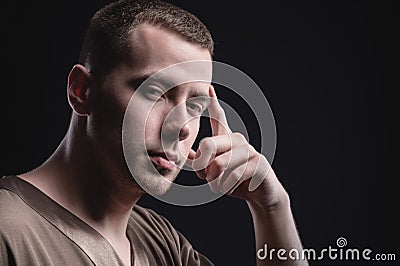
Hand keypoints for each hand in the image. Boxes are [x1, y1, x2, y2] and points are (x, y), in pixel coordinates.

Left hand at [187, 86, 287, 208]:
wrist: (261, 193)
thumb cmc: (235, 181)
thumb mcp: (214, 172)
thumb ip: (202, 163)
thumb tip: (189, 155)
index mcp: (227, 139)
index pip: (219, 118)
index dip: (213, 103)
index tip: (208, 88)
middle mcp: (238, 140)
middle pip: (208, 144)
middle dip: (201, 166)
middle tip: (204, 177)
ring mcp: (249, 150)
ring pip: (219, 164)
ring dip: (214, 181)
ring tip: (218, 187)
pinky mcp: (258, 163)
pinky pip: (233, 175)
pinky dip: (226, 187)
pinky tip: (230, 188)